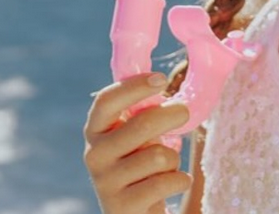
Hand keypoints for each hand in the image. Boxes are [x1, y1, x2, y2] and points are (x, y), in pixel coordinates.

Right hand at [84, 73, 192, 213]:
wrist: (136, 210)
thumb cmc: (141, 160)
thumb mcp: (136, 133)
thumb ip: (142, 111)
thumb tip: (162, 81)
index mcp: (96, 130)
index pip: (106, 101)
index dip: (134, 86)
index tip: (162, 78)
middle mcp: (95, 155)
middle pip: (143, 124)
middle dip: (172, 115)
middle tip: (184, 114)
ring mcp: (106, 183)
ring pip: (158, 155)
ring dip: (173, 158)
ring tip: (167, 164)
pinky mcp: (122, 207)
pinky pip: (166, 182)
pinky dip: (180, 180)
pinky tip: (176, 182)